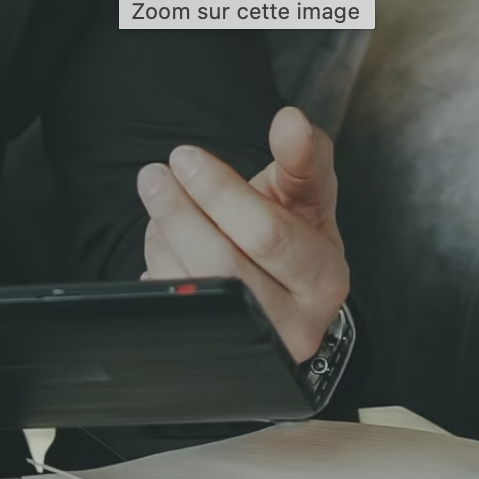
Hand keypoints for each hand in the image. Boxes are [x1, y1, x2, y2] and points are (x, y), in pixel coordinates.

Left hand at [138, 106, 350, 360]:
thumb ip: (302, 155)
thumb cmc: (294, 234)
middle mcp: (296, 326)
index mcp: (325, 279)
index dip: (220, 192)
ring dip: (165, 240)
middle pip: (223, 266)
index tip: (184, 156)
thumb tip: (291, 120)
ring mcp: (254, 350)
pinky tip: (166, 244)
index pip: (267, 234)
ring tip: (162, 204)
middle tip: (153, 176)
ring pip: (192, 291)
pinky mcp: (217, 358)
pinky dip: (159, 269)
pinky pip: (174, 314)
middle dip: (180, 213)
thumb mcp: (306, 194)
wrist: (284, 293)